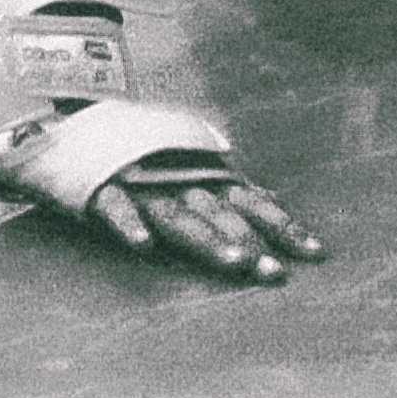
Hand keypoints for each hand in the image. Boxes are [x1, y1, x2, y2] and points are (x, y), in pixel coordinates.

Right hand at [89, 170, 324, 282]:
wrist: (79, 124)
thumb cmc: (145, 154)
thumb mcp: (193, 167)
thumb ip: (232, 190)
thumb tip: (276, 202)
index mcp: (206, 177)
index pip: (254, 205)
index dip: (285, 227)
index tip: (317, 254)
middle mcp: (181, 181)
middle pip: (221, 215)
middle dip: (250, 242)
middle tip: (276, 273)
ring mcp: (143, 185)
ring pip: (179, 216)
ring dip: (207, 239)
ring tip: (233, 264)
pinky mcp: (101, 189)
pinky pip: (116, 208)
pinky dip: (130, 223)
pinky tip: (142, 245)